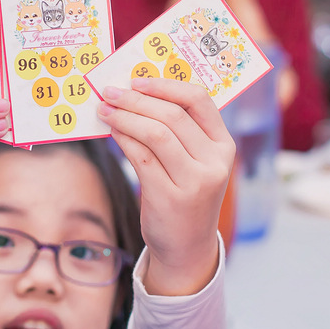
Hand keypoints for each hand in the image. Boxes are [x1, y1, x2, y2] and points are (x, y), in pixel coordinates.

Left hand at [98, 78, 234, 294]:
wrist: (187, 248)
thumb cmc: (186, 198)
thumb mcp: (196, 164)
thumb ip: (180, 133)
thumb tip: (138, 95)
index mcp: (224, 146)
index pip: (199, 101)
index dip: (166, 85)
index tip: (137, 80)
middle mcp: (214, 162)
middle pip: (172, 115)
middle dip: (136, 99)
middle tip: (110, 92)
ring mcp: (194, 182)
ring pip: (155, 133)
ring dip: (125, 116)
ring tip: (105, 110)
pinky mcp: (169, 197)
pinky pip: (141, 157)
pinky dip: (123, 139)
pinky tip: (111, 132)